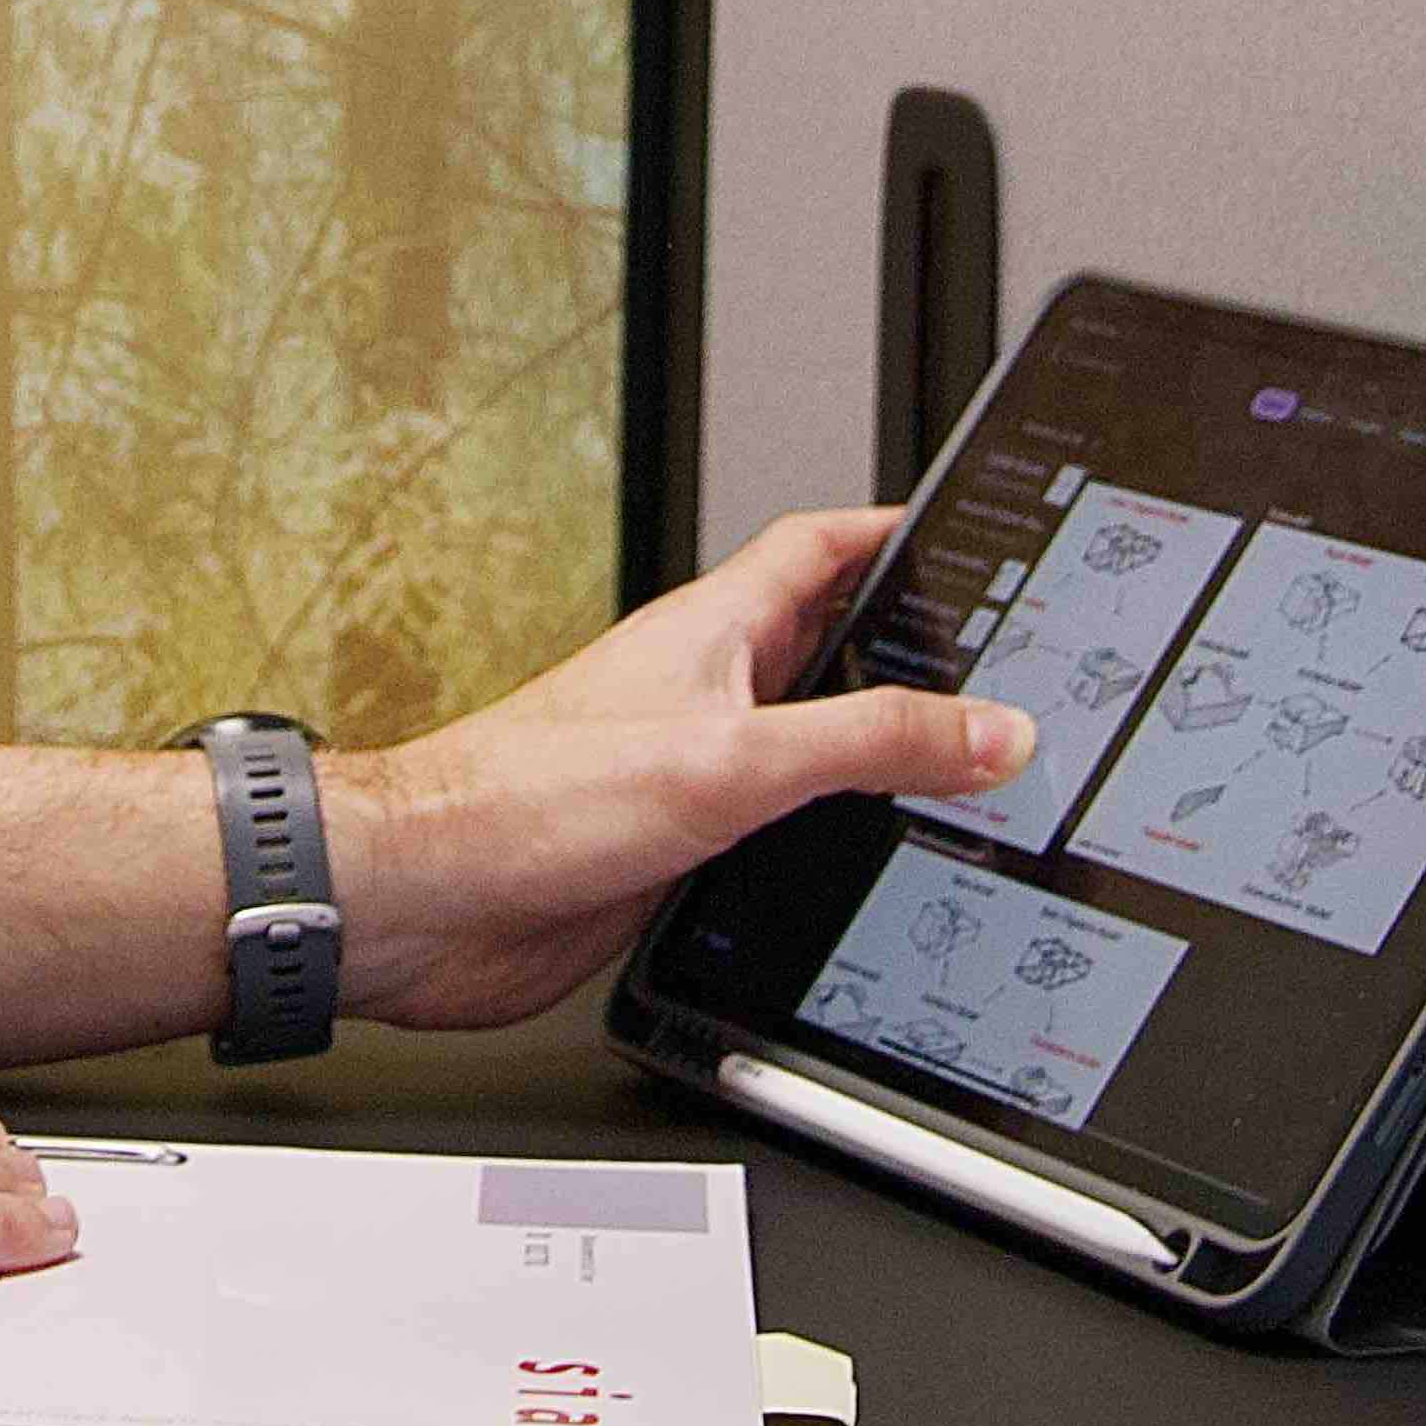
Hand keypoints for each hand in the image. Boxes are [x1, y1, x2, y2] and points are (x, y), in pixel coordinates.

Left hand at [340, 505, 1035, 1032]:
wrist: (430, 897)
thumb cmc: (529, 802)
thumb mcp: (734, 758)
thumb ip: (867, 740)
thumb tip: (989, 725)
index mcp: (712, 634)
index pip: (818, 550)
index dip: (891, 531)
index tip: (962, 528)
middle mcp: (702, 693)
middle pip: (824, 647)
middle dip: (907, 650)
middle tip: (995, 662)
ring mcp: (686, 769)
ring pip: (804, 742)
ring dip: (873, 753)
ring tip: (962, 768)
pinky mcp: (672, 845)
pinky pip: (776, 826)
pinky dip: (831, 835)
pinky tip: (867, 865)